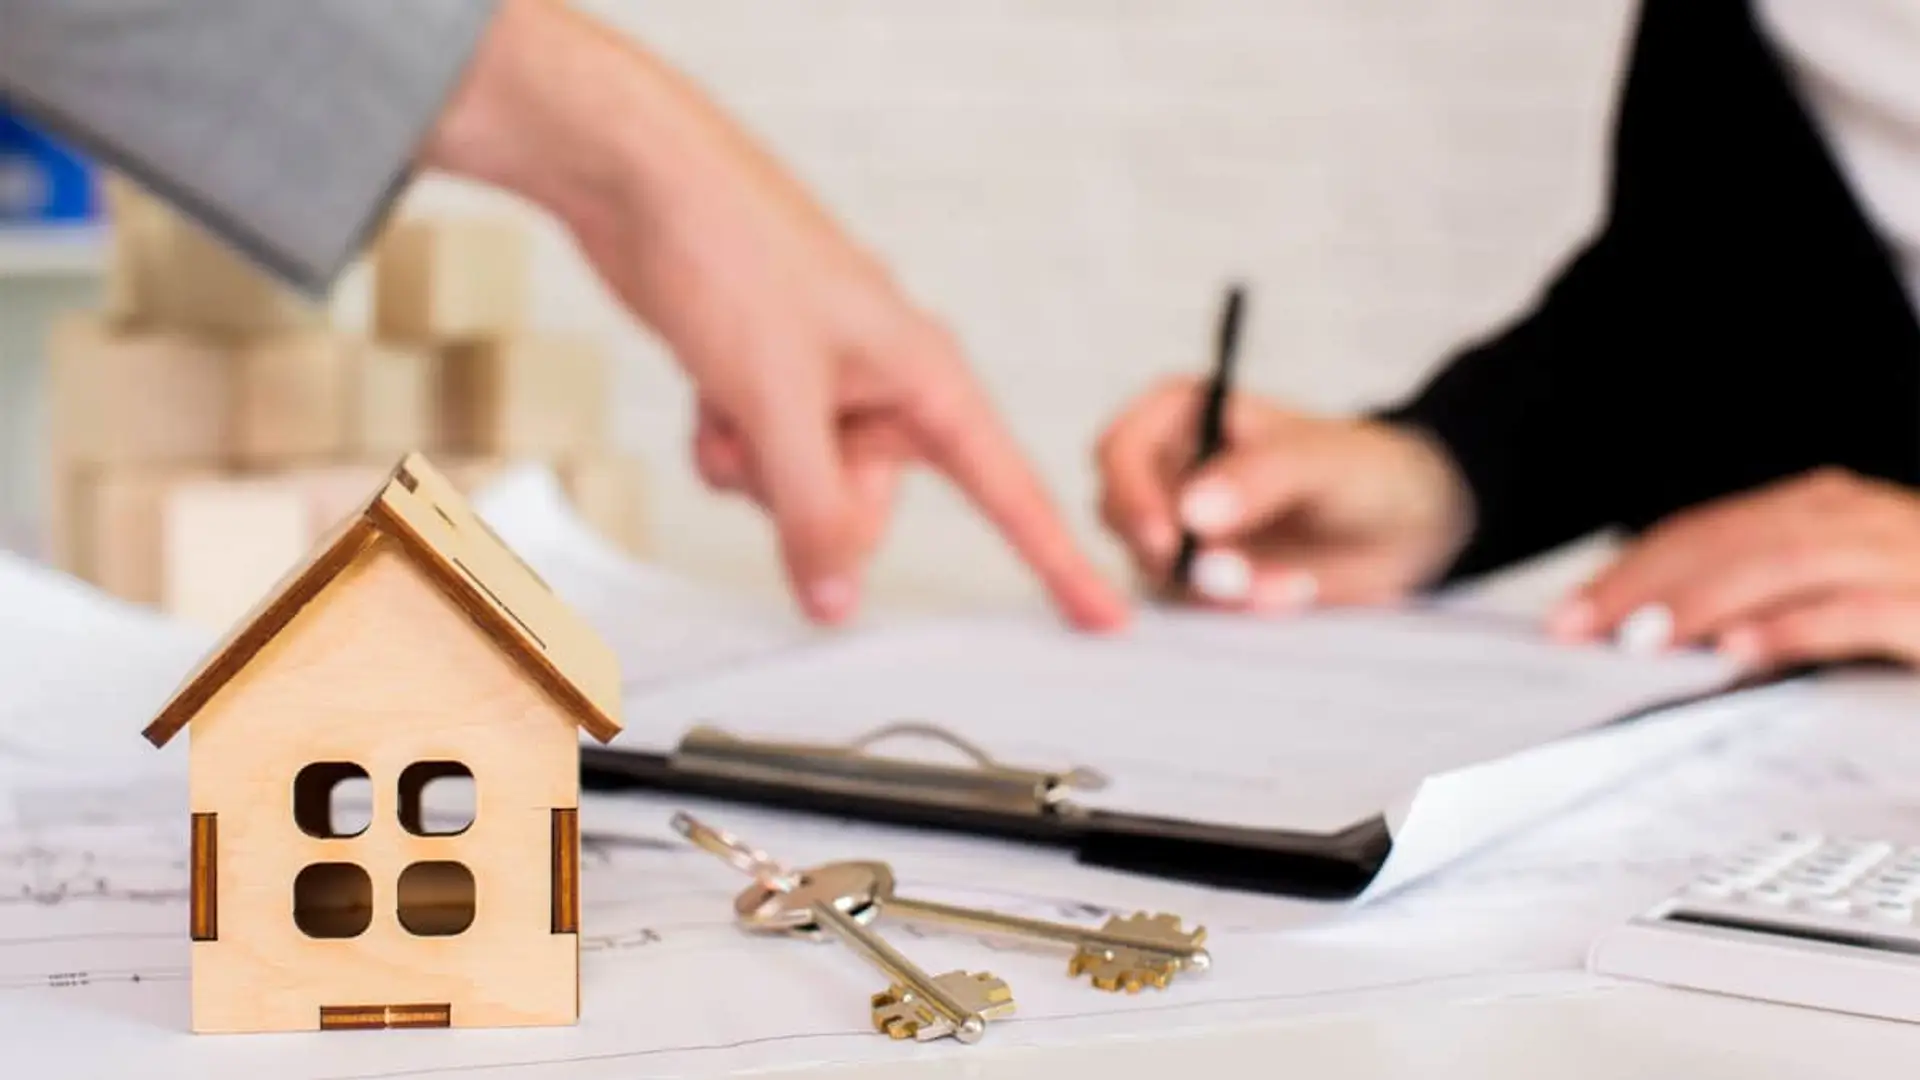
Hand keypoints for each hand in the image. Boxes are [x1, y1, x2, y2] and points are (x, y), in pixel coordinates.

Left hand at [423, 0, 1126, 629]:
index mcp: (927, 376)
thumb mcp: (779, 403)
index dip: (1058, 560)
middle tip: (769, 438)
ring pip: (802, 492)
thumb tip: (835, 601)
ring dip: (753, 468)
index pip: (1009, 490)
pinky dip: (727, 445)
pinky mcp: (774, 385)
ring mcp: (827, 387)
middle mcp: (887, 385)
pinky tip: (709, 395)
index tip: (1103, 618)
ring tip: (730, 398)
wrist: (645, 182)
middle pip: (870, 509)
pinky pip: (759, 464)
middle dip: (806, 496)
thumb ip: (812, 513)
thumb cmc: (733, 255)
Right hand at [1094, 379, 1474, 609]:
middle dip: (1175, 556)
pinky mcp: (1196, 575)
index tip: (1168, 540)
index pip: (1119, 449)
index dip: (1130, 495)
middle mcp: (1167, 467)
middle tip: (1235, 579)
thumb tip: (1193, 511)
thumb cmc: (1364, 471)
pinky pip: (1186, 602)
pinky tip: (1287, 592)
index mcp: (1182, 413)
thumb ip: (1259, 477)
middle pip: (1120, 516)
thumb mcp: (1321, 462)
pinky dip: (1233, 609)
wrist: (1402, 529)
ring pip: (1151, 568)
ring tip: (1288, 584)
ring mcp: (1177, 525)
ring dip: (1216, 588)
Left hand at [1547, 468, 1919, 671]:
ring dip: (1706, 601)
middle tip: (1581, 630)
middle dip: (1648, 582)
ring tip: (1643, 641)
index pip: (1712, 529)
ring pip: (1791, 563)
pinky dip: (1793, 630)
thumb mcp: (1834, 602)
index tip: (1569, 615)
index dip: (1633, 568)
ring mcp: (1909, 559)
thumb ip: (1762, 605)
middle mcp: (1869, 521)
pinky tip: (1738, 653)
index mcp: (1834, 513)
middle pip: (1738, 537)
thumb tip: (1658, 632)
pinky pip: (1860, 612)